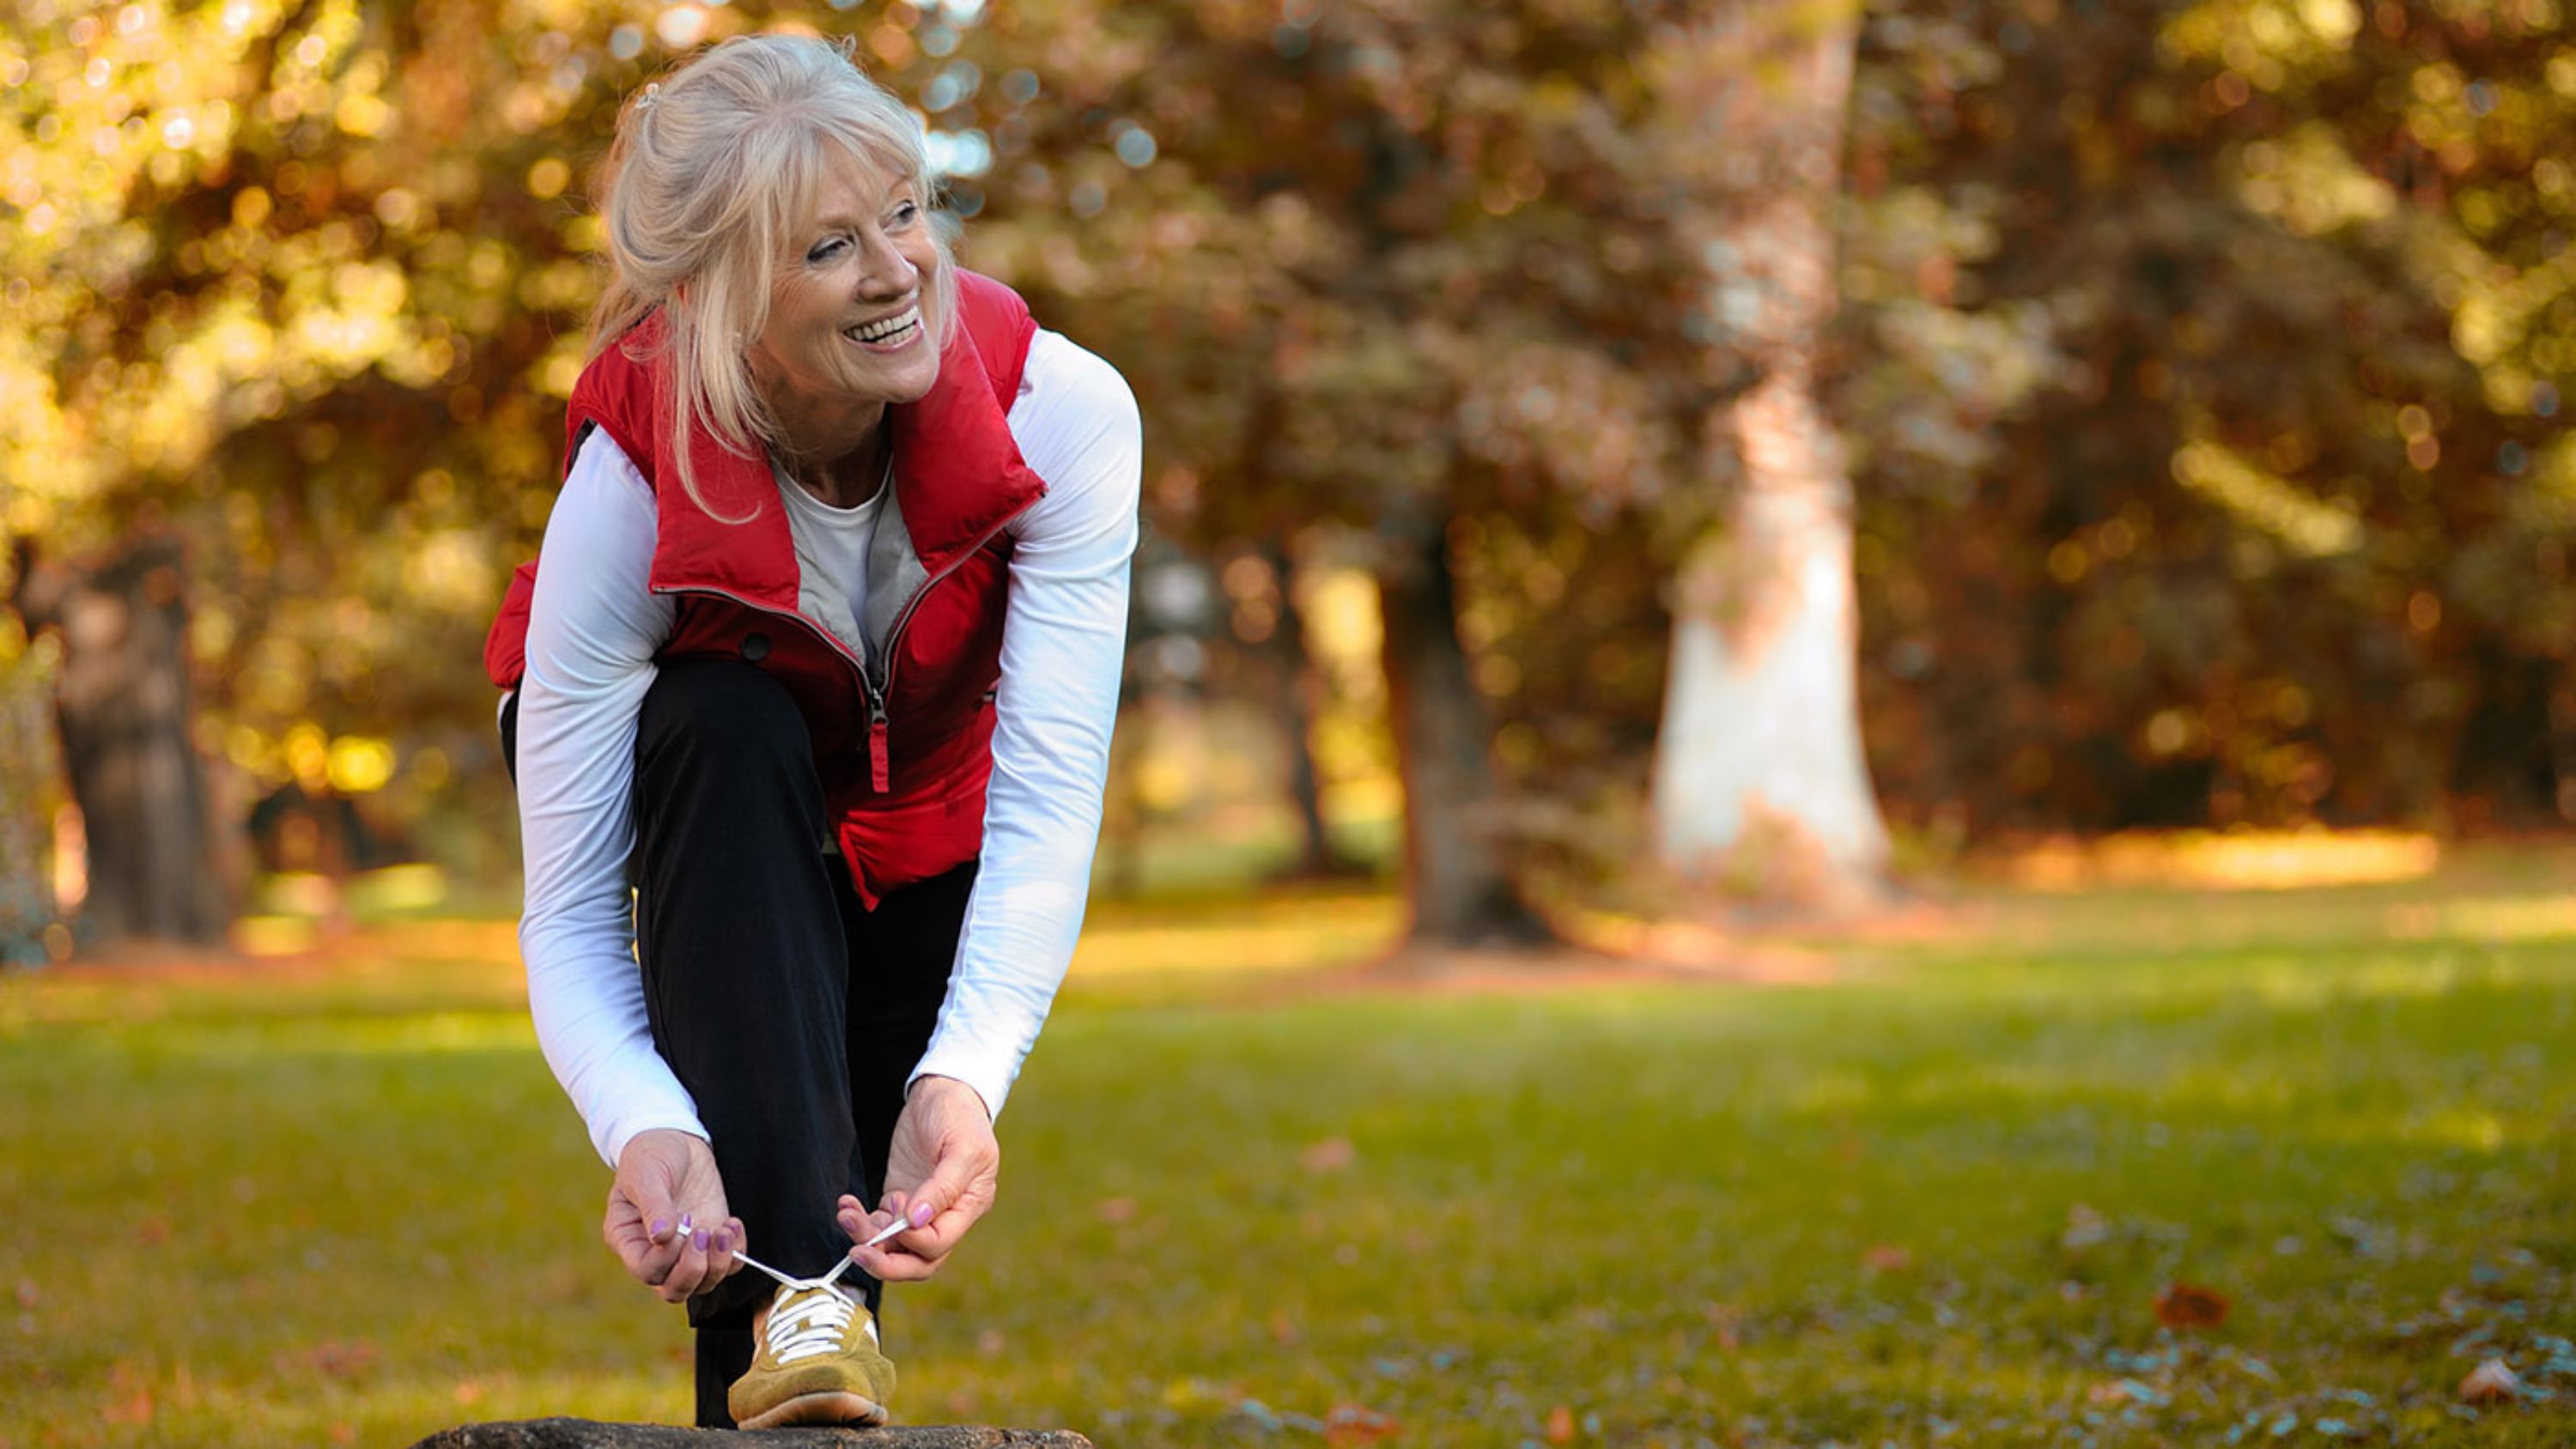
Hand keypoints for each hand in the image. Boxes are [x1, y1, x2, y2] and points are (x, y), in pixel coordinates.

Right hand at [604, 1128, 744, 1303]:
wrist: (675, 1139)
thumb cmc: (651, 1154)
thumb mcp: (646, 1174)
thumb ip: (655, 1205)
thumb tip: (661, 1237)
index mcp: (628, 1240)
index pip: (647, 1271)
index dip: (668, 1257)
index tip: (683, 1219)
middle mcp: (654, 1252)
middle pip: (674, 1289)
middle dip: (694, 1269)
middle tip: (704, 1231)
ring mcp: (684, 1250)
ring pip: (702, 1284)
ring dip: (718, 1262)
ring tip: (724, 1229)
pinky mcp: (710, 1241)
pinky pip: (726, 1266)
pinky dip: (736, 1253)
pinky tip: (732, 1224)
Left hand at [838, 1075, 997, 1281]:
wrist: (944, 1091)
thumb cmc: (959, 1116)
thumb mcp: (961, 1147)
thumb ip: (943, 1187)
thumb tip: (917, 1221)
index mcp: (968, 1207)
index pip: (938, 1244)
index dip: (912, 1239)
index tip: (896, 1207)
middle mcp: (946, 1216)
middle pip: (917, 1261)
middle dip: (885, 1262)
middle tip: (857, 1250)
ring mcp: (920, 1210)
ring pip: (894, 1247)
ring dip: (866, 1238)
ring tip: (847, 1215)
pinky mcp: (900, 1199)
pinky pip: (879, 1225)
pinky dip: (861, 1222)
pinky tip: (847, 1206)